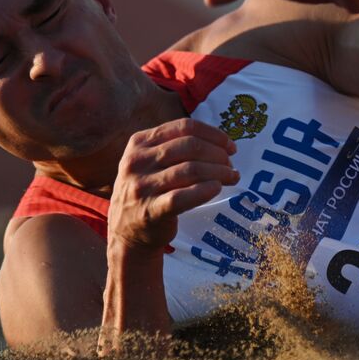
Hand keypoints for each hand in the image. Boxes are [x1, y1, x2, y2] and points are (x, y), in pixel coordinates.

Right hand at [107, 118, 239, 254]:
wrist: (127, 231)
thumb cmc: (148, 192)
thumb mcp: (150, 162)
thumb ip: (176, 147)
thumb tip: (221, 143)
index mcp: (139, 143)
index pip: (184, 127)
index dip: (213, 135)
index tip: (230, 146)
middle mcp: (137, 161)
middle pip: (190, 146)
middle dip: (218, 154)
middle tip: (230, 165)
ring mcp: (142, 186)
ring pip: (191, 169)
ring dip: (219, 172)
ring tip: (231, 177)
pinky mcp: (151, 211)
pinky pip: (183, 196)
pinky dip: (205, 190)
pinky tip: (216, 189)